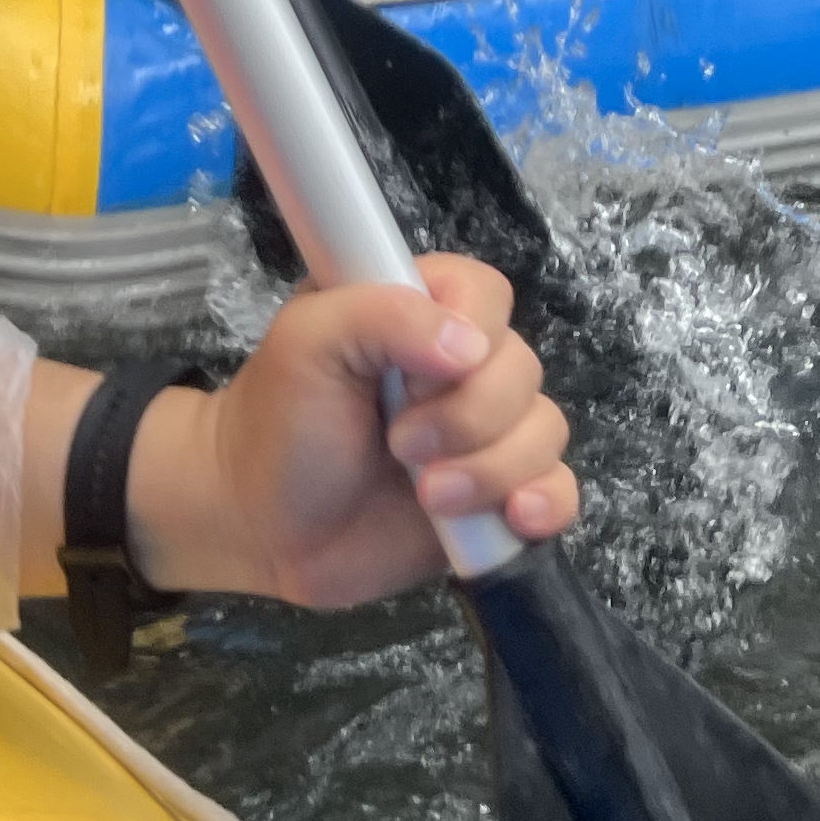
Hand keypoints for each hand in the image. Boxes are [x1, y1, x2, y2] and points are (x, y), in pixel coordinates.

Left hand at [134, 255, 576, 605]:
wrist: (261, 525)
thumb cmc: (277, 422)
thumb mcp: (306, 343)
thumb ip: (379, 314)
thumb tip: (468, 347)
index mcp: (421, 308)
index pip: (488, 295)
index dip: (470, 335)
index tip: (415, 376)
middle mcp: (463, 367)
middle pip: (523, 371)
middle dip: (468, 419)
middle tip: (400, 445)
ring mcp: (484, 434)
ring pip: (544, 432)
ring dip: (491, 469)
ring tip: (428, 496)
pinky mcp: (495, 496)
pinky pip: (558, 490)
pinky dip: (546, 503)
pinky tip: (514, 517)